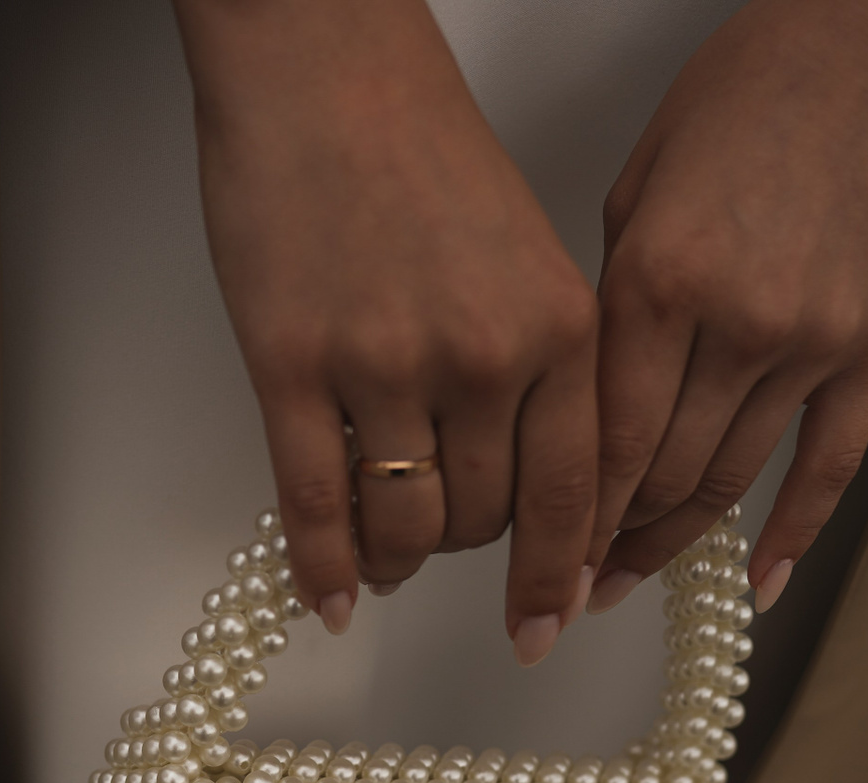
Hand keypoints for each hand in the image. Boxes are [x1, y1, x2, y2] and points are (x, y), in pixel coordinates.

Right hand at [174, 0, 598, 664]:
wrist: (323, 71)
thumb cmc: (419, 148)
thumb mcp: (522, 255)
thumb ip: (535, 367)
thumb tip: (514, 480)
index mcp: (559, 326)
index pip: (574, 493)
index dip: (556, 575)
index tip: (545, 624)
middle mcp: (485, 357)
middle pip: (481, 518)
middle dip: (460, 550)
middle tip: (437, 545)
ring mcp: (386, 366)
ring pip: (402, 524)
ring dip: (393, 561)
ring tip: (382, 561)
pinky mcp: (294, 366)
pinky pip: (314, 504)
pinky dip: (322, 566)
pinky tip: (326, 596)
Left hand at [584, 0, 867, 614]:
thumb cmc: (740, 99)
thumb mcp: (634, 196)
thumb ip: (610, 311)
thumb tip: (580, 410)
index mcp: (660, 283)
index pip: (606, 443)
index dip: (568, 519)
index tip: (539, 560)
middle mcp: (740, 323)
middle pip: (663, 475)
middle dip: (607, 541)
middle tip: (567, 585)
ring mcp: (816, 341)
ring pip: (733, 480)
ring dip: (674, 544)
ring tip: (625, 584)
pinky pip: (832, 464)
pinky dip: (793, 532)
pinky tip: (758, 585)